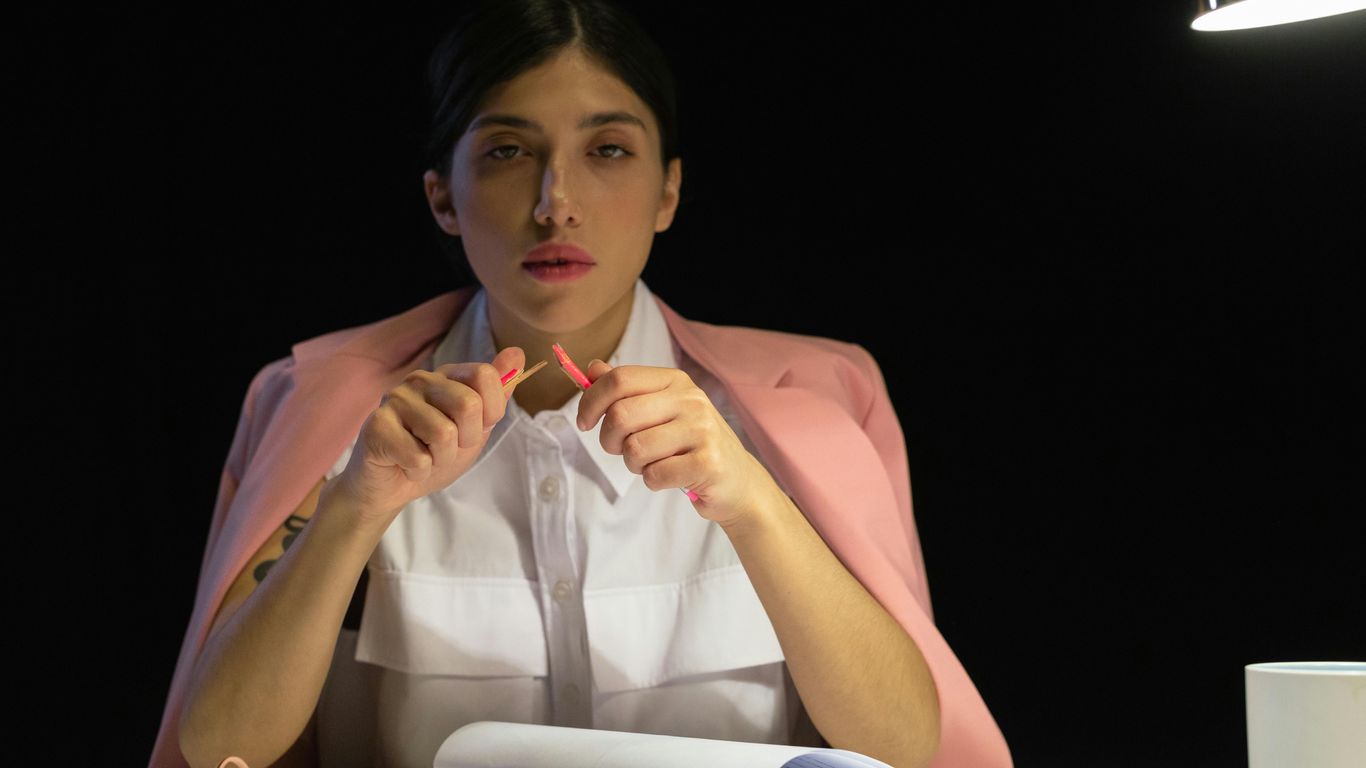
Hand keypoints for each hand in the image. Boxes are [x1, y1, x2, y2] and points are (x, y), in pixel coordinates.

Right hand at [329, 346, 525, 524]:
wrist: (392, 486)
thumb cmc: (434, 454)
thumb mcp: (476, 427)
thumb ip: (497, 393)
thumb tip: (518, 353)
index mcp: (446, 376)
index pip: (485, 375)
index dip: (489, 414)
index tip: (472, 430)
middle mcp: (420, 380)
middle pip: (468, 405)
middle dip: (465, 441)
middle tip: (446, 449)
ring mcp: (395, 399)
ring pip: (443, 434)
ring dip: (440, 459)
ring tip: (424, 456)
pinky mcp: (376, 426)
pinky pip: (418, 457)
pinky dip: (420, 471)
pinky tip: (406, 465)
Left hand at [575, 359, 781, 528]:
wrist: (738, 482)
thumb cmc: (691, 446)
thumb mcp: (661, 411)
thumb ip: (627, 390)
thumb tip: (592, 367)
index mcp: (675, 381)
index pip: (619, 379)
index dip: (591, 401)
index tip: (583, 422)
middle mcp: (691, 400)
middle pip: (620, 414)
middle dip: (608, 440)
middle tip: (619, 450)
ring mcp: (702, 430)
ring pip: (634, 449)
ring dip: (633, 464)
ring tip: (653, 464)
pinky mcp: (708, 463)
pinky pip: (654, 475)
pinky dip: (653, 482)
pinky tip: (671, 477)